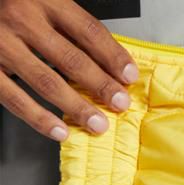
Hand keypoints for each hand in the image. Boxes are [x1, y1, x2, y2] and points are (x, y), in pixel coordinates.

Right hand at [0, 0, 138, 140]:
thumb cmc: (9, 2)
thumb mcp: (41, 1)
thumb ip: (68, 26)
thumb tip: (109, 61)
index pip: (87, 30)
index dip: (112, 55)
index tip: (129, 76)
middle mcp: (21, 18)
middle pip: (71, 58)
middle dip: (101, 85)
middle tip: (119, 104)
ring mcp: (0, 43)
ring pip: (47, 81)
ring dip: (77, 107)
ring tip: (97, 124)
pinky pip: (15, 97)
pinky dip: (40, 118)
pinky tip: (59, 131)